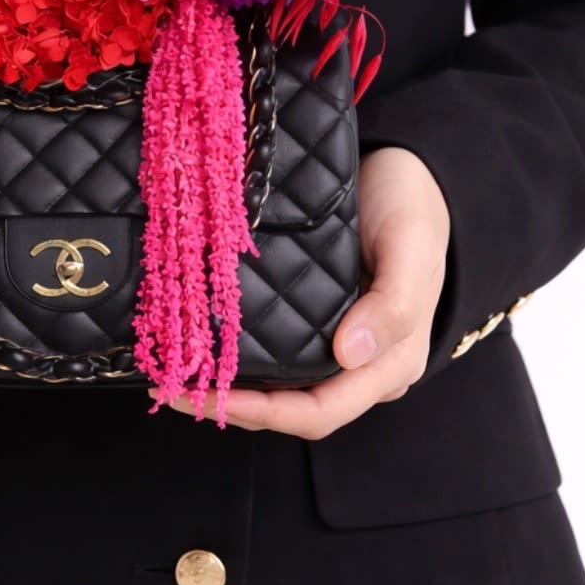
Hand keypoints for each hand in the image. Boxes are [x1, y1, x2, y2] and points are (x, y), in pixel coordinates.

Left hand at [161, 146, 449, 437]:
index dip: (266, 412)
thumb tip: (349, 354)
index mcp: (392, 361)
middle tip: (172, 390)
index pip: (322, 412)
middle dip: (235, 407)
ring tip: (175, 377)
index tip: (213, 395)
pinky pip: (275, 355)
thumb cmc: (412, 207)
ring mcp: (336, 346)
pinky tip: (200, 346)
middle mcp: (362, 366)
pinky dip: (237, 358)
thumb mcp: (411, 246)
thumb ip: (393, 305)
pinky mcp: (315, 322)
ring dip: (230, 390)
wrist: (406, 172)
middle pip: (293, 411)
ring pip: (280, 390)